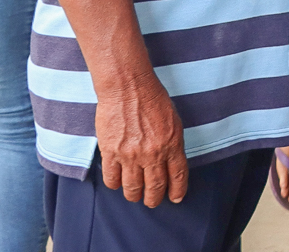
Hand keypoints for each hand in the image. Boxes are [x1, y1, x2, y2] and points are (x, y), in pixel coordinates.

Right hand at [94, 72, 188, 206]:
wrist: (128, 87)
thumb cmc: (152, 99)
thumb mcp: (174, 121)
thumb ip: (172, 144)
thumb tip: (170, 163)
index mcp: (172, 144)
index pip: (177, 176)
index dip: (177, 191)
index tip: (175, 198)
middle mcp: (152, 154)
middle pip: (155, 187)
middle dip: (154, 199)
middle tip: (151, 201)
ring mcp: (130, 155)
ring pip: (132, 188)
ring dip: (134, 195)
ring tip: (134, 195)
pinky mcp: (110, 152)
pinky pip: (111, 179)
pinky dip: (115, 184)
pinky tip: (117, 181)